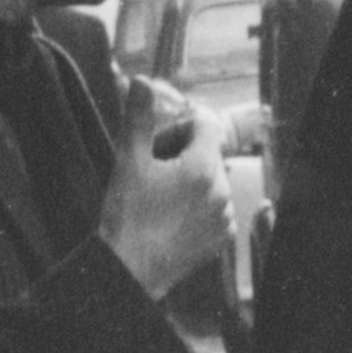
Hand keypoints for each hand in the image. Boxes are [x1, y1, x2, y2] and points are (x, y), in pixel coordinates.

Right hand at [99, 73, 232, 299]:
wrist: (129, 271)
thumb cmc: (126, 217)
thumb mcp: (128, 161)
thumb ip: (139, 118)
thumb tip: (141, 81)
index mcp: (202, 168)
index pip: (204, 123)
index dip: (179, 127)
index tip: (158, 144)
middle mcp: (221, 191)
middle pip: (208, 151)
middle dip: (182, 153)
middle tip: (151, 173)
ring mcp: (224, 216)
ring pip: (212, 180)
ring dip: (190, 180)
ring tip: (159, 198)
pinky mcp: (222, 237)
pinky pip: (215, 207)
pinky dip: (198, 205)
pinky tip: (170, 216)